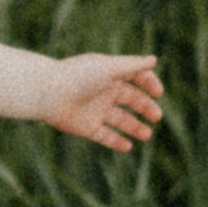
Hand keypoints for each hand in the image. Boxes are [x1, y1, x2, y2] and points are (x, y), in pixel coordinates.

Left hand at [44, 53, 163, 154]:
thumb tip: (154, 60)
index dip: (149, 84)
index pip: (135, 77)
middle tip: (157, 116)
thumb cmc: (78, 77)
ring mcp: (95, 110)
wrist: (48, 94)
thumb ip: (132, 66)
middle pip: (131, 100)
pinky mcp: (86, 128)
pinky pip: (105, 136)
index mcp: (110, 74)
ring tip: (147, 135)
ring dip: (135, 127)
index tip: (159, 93)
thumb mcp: (109, 68)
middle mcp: (104, 92)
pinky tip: (128, 146)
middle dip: (146, 108)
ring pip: (120, 120)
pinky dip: (116, 142)